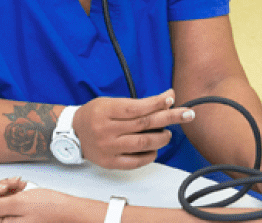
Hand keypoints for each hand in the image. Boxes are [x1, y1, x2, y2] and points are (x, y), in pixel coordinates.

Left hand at [0, 179, 99, 222]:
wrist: (67, 208)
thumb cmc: (49, 208)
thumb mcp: (17, 204)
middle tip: (4, 187)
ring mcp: (6, 218)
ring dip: (2, 187)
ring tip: (16, 185)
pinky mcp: (12, 211)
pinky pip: (2, 198)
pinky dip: (9, 189)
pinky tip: (20, 186)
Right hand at [73, 89, 194, 169]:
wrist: (73, 133)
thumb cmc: (95, 114)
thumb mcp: (111, 102)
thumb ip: (138, 103)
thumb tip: (167, 99)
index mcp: (106, 110)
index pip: (137, 108)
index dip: (157, 103)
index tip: (172, 99)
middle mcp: (107, 130)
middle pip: (144, 124)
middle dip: (169, 118)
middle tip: (187, 115)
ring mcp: (108, 148)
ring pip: (143, 144)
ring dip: (161, 138)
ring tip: (169, 133)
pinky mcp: (110, 162)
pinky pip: (136, 161)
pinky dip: (150, 155)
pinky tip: (156, 149)